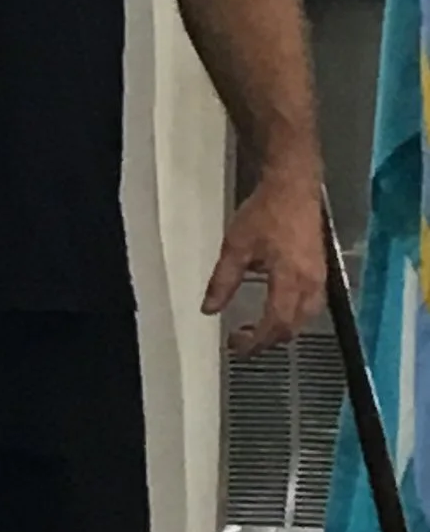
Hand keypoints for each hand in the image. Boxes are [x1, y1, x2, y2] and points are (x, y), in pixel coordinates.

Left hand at [204, 165, 326, 353]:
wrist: (293, 185)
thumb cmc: (265, 212)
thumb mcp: (235, 247)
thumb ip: (222, 282)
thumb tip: (209, 309)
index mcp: (290, 279)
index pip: (275, 324)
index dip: (256, 341)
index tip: (236, 346)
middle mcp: (311, 283)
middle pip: (293, 327)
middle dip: (268, 340)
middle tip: (243, 340)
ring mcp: (320, 277)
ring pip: (306, 318)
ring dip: (283, 329)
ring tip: (258, 329)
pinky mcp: (322, 269)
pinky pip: (312, 304)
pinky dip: (295, 315)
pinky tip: (278, 309)